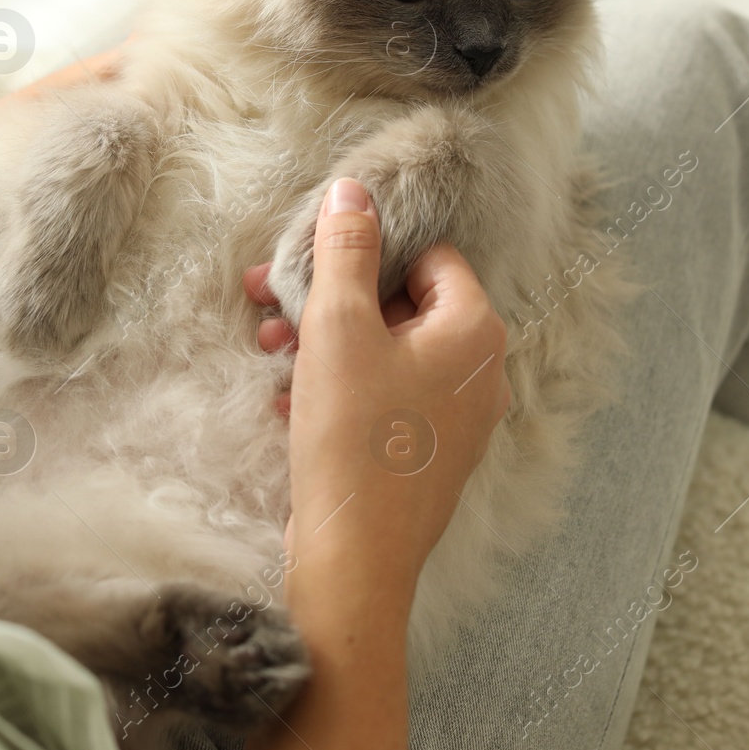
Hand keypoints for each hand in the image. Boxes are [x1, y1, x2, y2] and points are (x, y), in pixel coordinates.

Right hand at [246, 177, 509, 594]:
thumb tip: (354, 190)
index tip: (307, 264)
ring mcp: (458, 420)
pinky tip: (289, 400)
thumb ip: (347, 251)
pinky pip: (385, 401)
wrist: (355, 559)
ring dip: (326, 344)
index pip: (427, 256)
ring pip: (387, 355)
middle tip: (268, 302)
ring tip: (270, 350)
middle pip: (402, 306)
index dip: (364, 252)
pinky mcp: (428, 457)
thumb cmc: (353, 438)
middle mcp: (480, 372)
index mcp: (474, 330)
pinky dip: (339, 390)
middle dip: (331, 300)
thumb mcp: (338, 327)